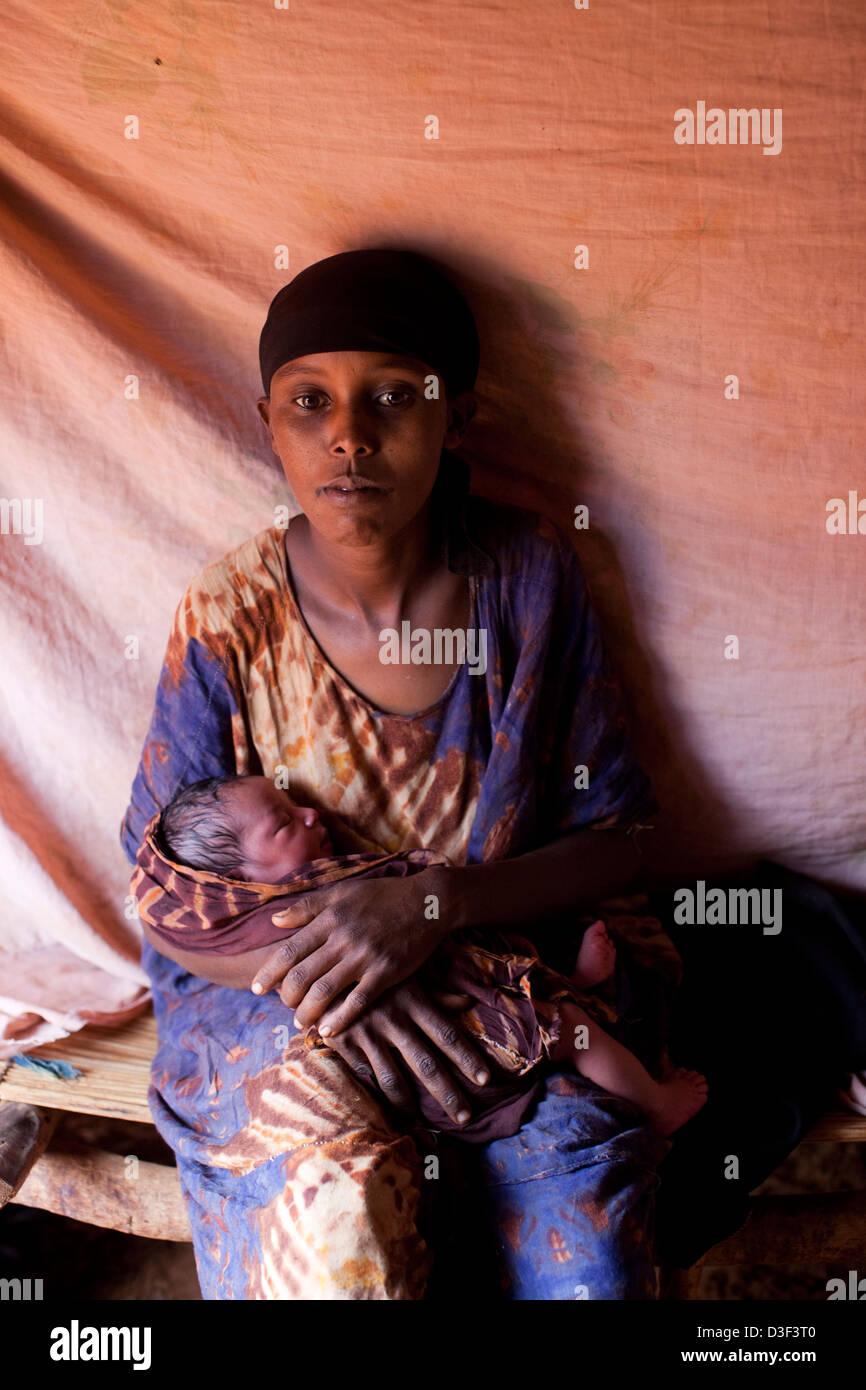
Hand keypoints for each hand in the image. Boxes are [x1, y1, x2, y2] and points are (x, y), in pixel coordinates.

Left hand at [250, 868, 450, 1032]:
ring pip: (325, 992)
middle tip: (283, 1006)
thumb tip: (275, 921)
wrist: (427, 902)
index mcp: (329, 919)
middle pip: (303, 975)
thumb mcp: (342, 892)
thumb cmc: (382, 896)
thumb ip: (307, 907)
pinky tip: (328, 1031)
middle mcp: (343, 939)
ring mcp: (364, 957)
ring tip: (301, 1022)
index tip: (256, 988)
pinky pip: (358, 1002)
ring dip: (307, 1012)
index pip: (290, 950)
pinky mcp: (386, 972)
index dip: (269, 972)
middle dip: (287, 997)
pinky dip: (340, 1019)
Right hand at [318, 978, 488, 1124]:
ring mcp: (368, 1033)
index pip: (447, 1035)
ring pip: (393, 1079)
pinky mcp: (344, 1042)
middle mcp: (394, 1019)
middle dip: (448, 1093)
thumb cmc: (374, 970)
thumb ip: (437, 993)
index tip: (485, 1079)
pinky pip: (364, 1075)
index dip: (467, 1058)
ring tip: (423, 1123)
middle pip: (426, 1064)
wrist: (324, 965)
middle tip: (466, 1117)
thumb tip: (468, 1003)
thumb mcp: (408, 976)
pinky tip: (384, 1109)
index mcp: (413, 1001)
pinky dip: (374, 1093)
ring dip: (410, 1106)